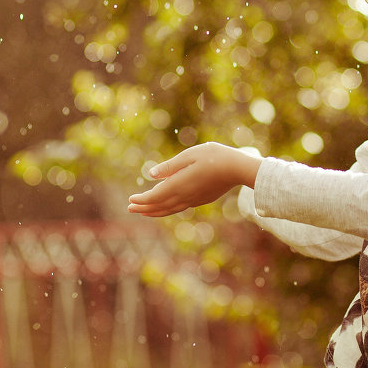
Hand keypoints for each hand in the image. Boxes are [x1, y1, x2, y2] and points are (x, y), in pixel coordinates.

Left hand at [127, 142, 261, 216]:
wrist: (238, 169)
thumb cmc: (214, 156)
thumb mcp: (189, 155)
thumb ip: (170, 167)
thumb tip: (151, 175)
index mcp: (179, 184)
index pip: (155, 196)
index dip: (141, 200)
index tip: (130, 200)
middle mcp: (184, 196)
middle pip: (160, 206)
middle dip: (144, 208)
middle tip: (130, 209)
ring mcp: (193, 200)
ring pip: (170, 209)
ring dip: (155, 211)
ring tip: (144, 212)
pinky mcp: (201, 199)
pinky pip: (179, 207)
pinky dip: (168, 209)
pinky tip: (166, 206)